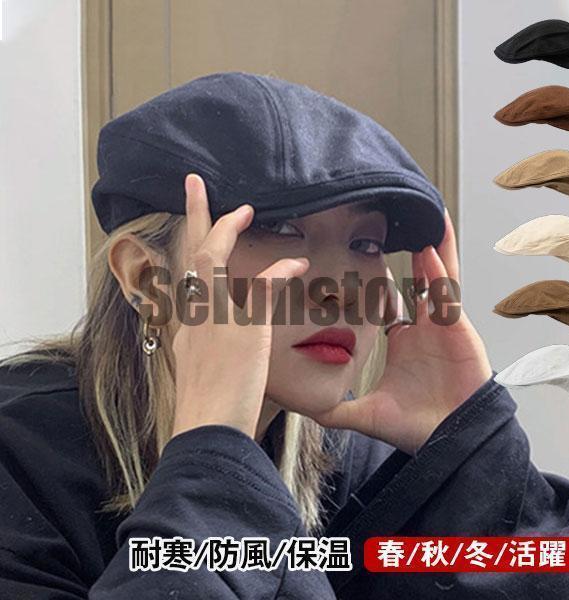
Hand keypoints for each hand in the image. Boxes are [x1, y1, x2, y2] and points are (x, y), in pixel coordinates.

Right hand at [170, 174, 309, 440]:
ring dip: (228, 227)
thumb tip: (226, 358)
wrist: (207, 431)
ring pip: (213, 257)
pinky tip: (297, 262)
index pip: (186, 278)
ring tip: (244, 208)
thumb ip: (212, 359)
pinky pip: (262, 285)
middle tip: (194, 183)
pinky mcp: (243, 326)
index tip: (195, 231)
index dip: (189, 250)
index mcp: (187, 328)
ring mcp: (215, 317)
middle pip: (189, 254)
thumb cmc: (208, 413)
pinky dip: (281, 270)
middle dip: (191, 214)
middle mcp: (195, 315)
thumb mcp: (202, 380)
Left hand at [311, 208, 492, 453]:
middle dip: (411, 253)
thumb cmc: (417, 426)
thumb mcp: (366, 414)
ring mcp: (442, 325)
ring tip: (424, 215)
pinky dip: (439, 270)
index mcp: (403, 341)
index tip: (357, 262)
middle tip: (397, 223)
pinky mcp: (458, 328)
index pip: (389, 303)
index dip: (376, 283)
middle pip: (417, 281)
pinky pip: (446, 292)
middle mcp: (423, 328)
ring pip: (436, 278)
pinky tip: (429, 247)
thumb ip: (336, 409)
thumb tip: (305, 409)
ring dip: (431, 248)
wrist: (453, 440)